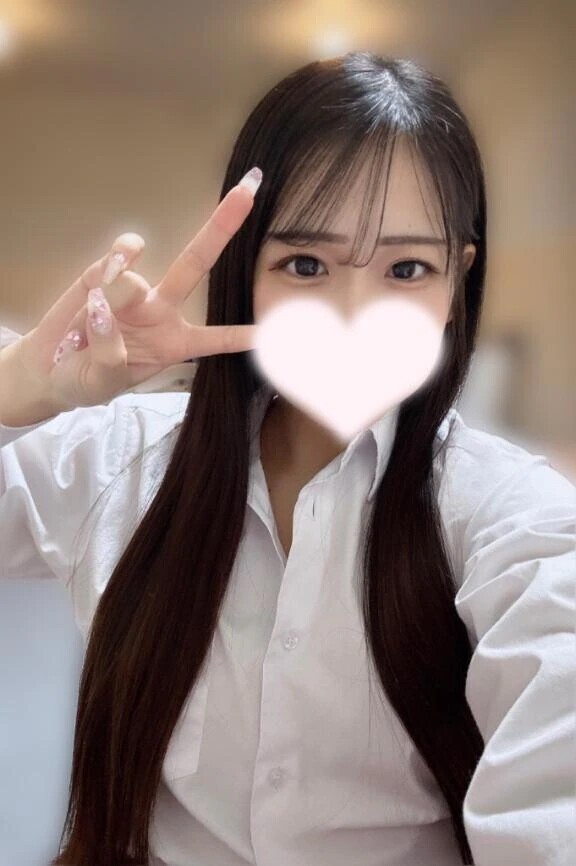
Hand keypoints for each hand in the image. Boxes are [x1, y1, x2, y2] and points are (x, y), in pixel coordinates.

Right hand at [13, 168, 261, 411]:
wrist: (47, 368)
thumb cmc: (85, 379)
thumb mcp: (102, 383)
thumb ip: (110, 354)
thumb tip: (107, 305)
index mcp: (173, 344)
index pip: (216, 339)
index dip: (246, 334)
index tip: (279, 327)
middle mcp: (159, 310)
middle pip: (195, 263)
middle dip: (221, 227)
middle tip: (248, 191)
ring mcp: (132, 289)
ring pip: (136, 276)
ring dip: (119, 291)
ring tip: (99, 316)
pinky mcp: (101, 274)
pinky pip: (112, 258)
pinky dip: (104, 270)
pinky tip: (96, 287)